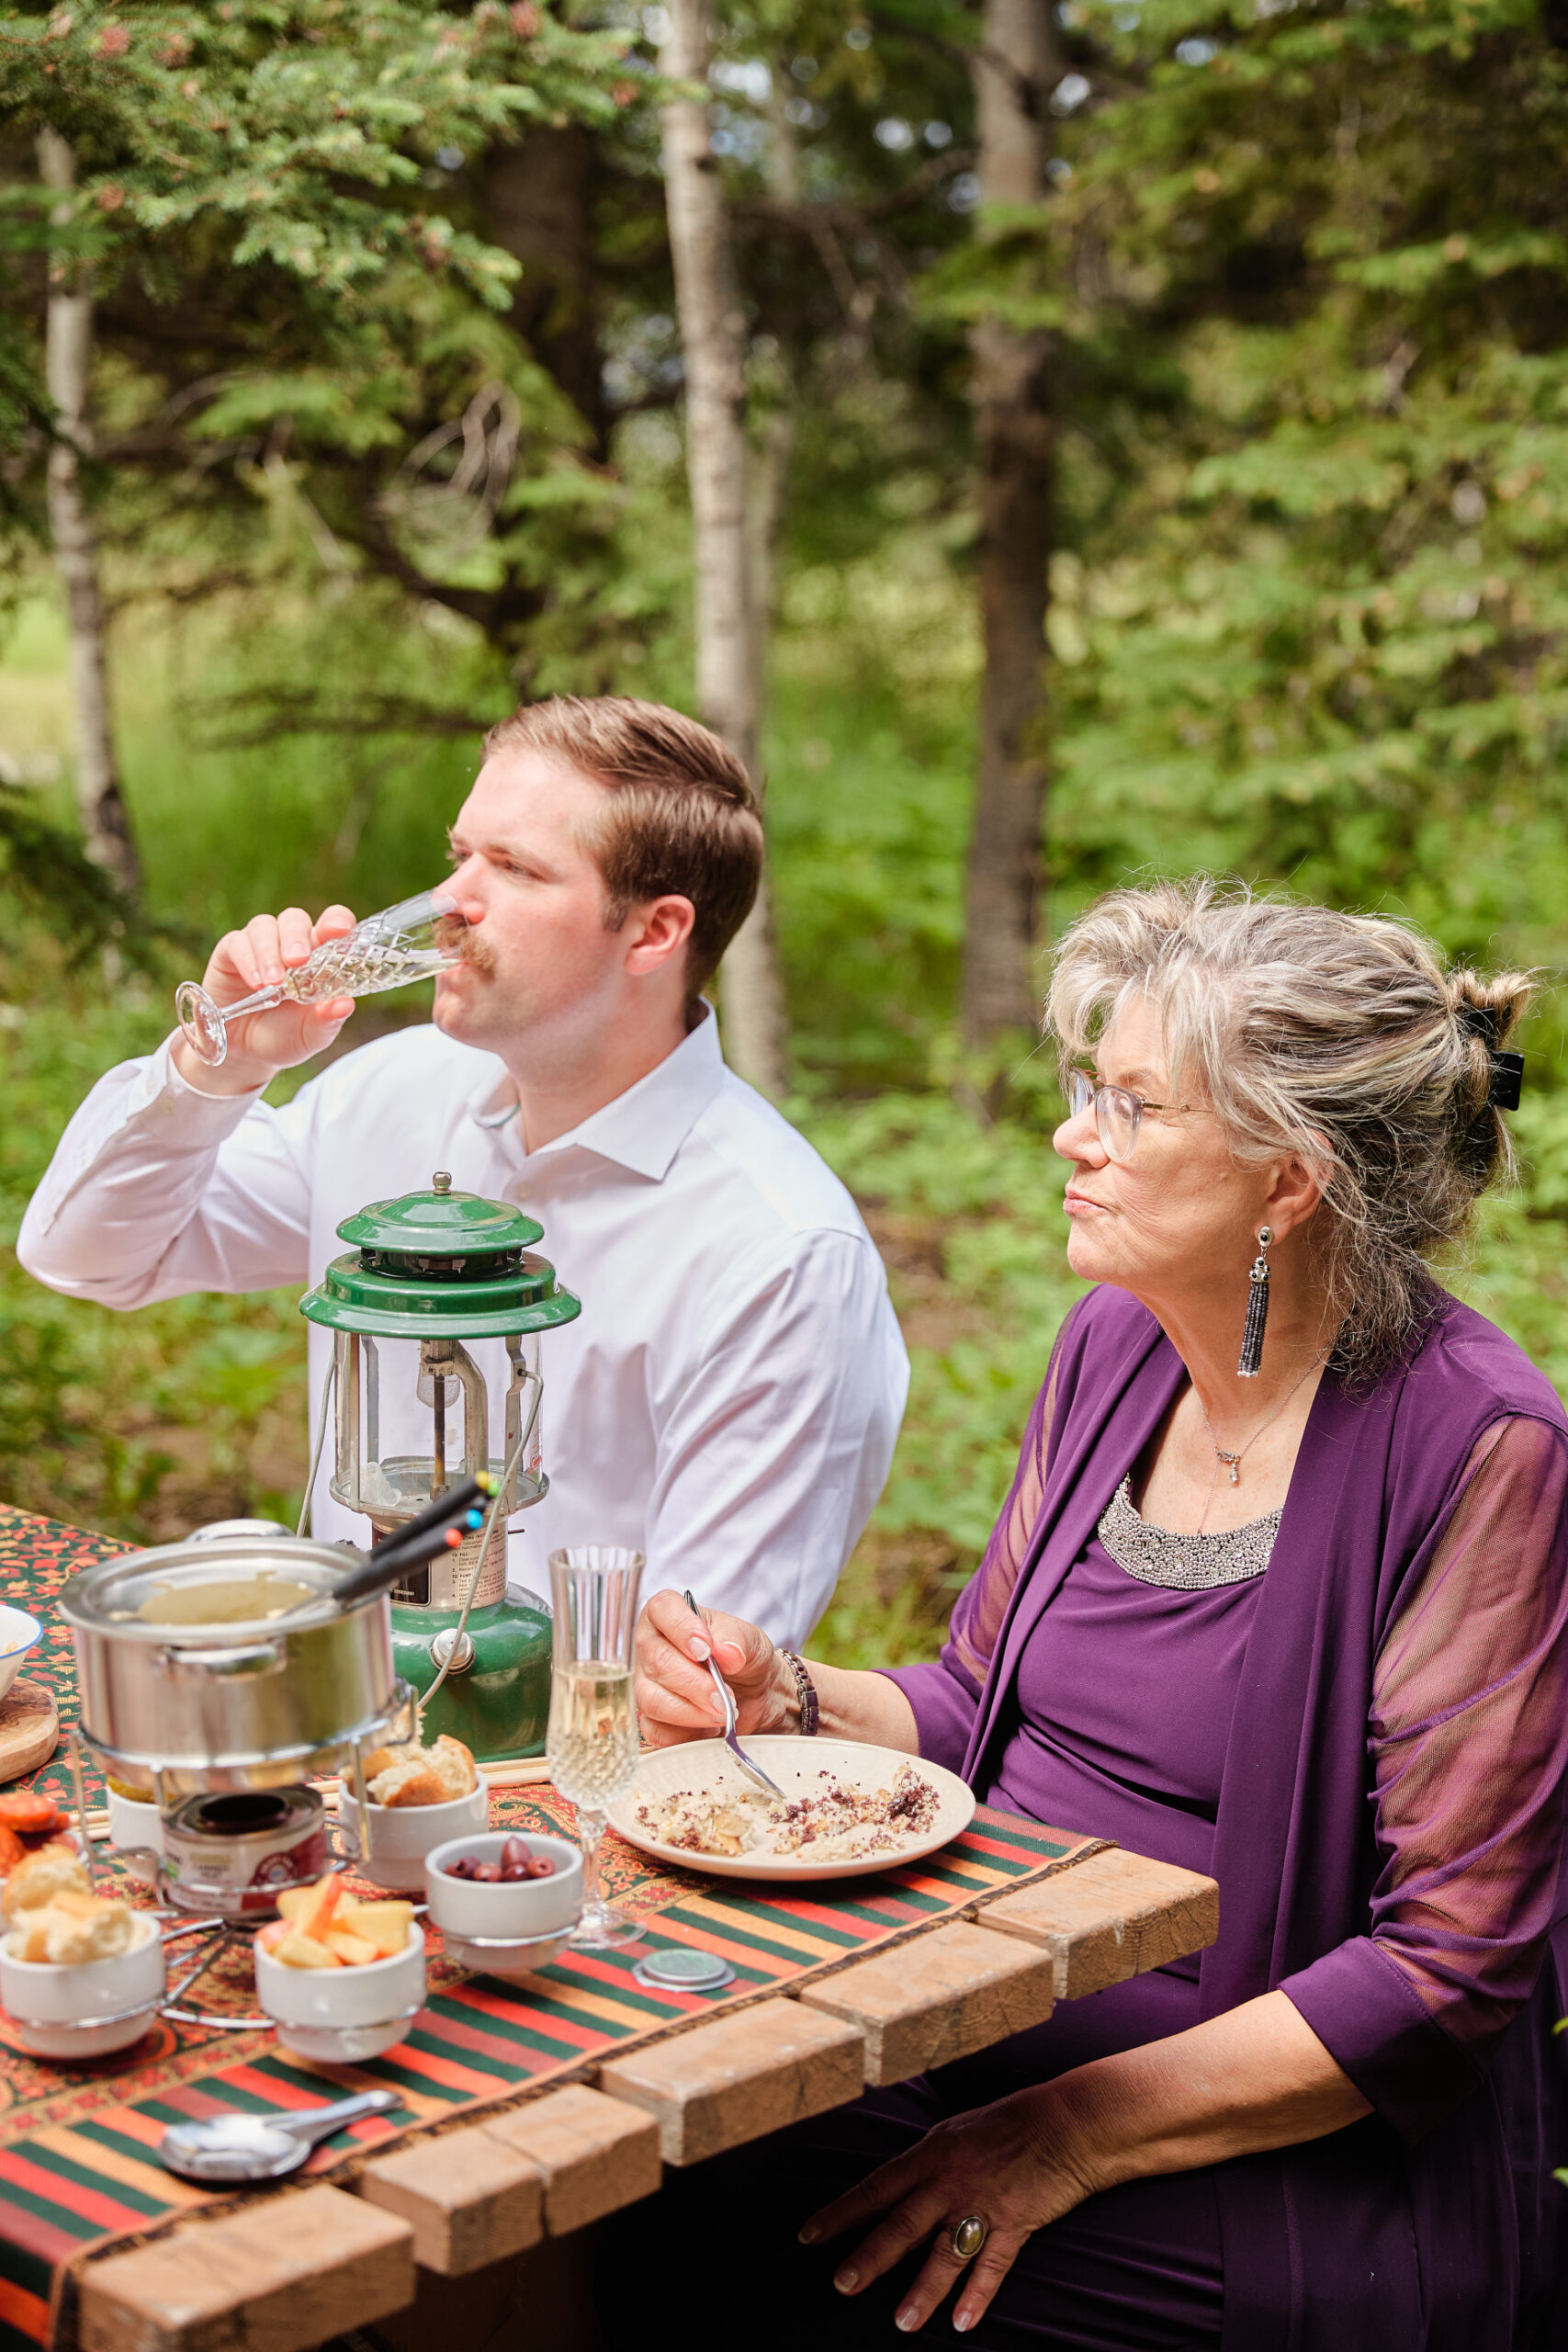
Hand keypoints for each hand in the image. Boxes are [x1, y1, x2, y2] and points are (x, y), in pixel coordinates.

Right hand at [173, 904, 357, 1093]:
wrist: (245, 1054)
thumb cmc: (285, 1037)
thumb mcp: (311, 1035)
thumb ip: (327, 1020)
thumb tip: (346, 1004)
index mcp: (317, 956)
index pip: (331, 925)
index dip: (337, 920)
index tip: (341, 929)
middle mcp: (288, 944)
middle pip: (294, 919)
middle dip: (297, 936)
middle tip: (298, 960)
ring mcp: (259, 945)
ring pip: (264, 926)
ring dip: (270, 952)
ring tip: (273, 983)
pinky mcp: (231, 952)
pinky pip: (237, 943)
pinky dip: (247, 960)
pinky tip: (255, 983)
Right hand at [633, 1588, 791, 1747]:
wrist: (754, 1694)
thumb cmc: (743, 1657)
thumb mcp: (750, 1640)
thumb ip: (738, 1640)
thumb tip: (726, 1653)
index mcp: (668, 1615)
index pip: (661, 1609)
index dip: (682, 1629)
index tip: (706, 1650)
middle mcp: (649, 1646)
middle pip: (657, 1661)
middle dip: (695, 1684)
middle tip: (724, 1697)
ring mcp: (645, 1683)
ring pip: (653, 1700)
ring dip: (691, 1712)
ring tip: (722, 1712)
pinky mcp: (650, 1718)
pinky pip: (657, 1731)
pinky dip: (687, 1734)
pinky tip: (709, 1727)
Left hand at [799, 2086, 1099, 2336]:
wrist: (1066, 2122)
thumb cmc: (1009, 2124)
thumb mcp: (955, 2133)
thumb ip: (927, 2163)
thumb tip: (897, 2187)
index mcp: (930, 2154)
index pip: (876, 2187)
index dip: (841, 2212)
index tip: (809, 2235)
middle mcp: (950, 2180)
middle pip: (901, 2224)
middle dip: (869, 2257)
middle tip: (842, 2285)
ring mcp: (982, 2203)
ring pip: (945, 2254)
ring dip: (922, 2291)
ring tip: (902, 2323)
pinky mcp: (1015, 2223)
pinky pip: (992, 2266)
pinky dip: (977, 2296)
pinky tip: (962, 2323)